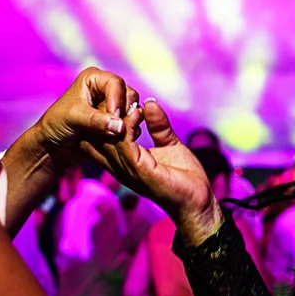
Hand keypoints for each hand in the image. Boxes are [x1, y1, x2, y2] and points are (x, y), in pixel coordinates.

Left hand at [28, 66, 144, 165]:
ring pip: (132, 112)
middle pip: (129, 96)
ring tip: (114, 137)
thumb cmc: (57, 125)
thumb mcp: (74, 118)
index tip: (115, 118)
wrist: (54, 146)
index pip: (116, 83)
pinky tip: (115, 142)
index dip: (118, 100)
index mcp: (94, 78)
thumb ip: (96, 121)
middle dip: (125, 113)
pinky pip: (130, 125)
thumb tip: (120, 126)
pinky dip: (126, 133)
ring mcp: (112, 106)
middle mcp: (106, 89)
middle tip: (118, 130)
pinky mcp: (116, 122)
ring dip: (127, 124)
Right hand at [95, 99, 222, 243]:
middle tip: (120, 94)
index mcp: (123, 161)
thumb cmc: (183, 177)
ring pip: (108, 138)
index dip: (104, 116)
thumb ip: (158, 126)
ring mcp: (128, 169)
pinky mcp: (140, 171)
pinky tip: (137, 112)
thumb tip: (149, 102)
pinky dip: (129, 126)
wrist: (197, 201)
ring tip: (130, 100)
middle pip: (97, 136)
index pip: (100, 137)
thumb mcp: (169, 144)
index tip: (118, 98)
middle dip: (107, 113)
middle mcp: (120, 166)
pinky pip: (125, 145)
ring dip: (118, 116)